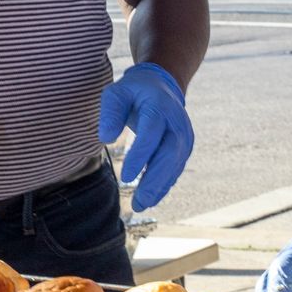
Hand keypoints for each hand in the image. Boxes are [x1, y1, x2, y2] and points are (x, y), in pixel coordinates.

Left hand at [98, 62, 193, 211]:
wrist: (162, 87)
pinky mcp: (185, 147)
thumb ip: (110, 112)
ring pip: (175, 165)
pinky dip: (164, 184)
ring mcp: (185, 135)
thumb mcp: (117, 92)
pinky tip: (151, 198)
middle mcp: (177, 122)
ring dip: (159, 187)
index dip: (140, 155)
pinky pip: (176, 168)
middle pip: (170, 153)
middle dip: (154, 179)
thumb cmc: (134, 91)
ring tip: (141, 204)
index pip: (151, 133)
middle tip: (138, 201)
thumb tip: (106, 137)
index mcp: (159, 106)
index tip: (125, 177)